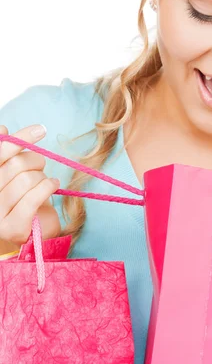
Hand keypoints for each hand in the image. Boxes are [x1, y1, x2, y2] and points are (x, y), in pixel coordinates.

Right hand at [0, 124, 60, 253]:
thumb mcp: (17, 173)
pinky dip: (48, 187)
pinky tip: (54, 185)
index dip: (19, 139)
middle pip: (16, 164)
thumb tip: (2, 129)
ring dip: (43, 178)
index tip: (41, 129)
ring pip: (27, 180)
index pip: (0, 153)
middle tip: (41, 168)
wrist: (34, 234)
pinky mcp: (11, 228)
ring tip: (45, 183)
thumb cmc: (26, 198)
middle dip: (36, 161)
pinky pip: (33, 198)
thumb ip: (8, 154)